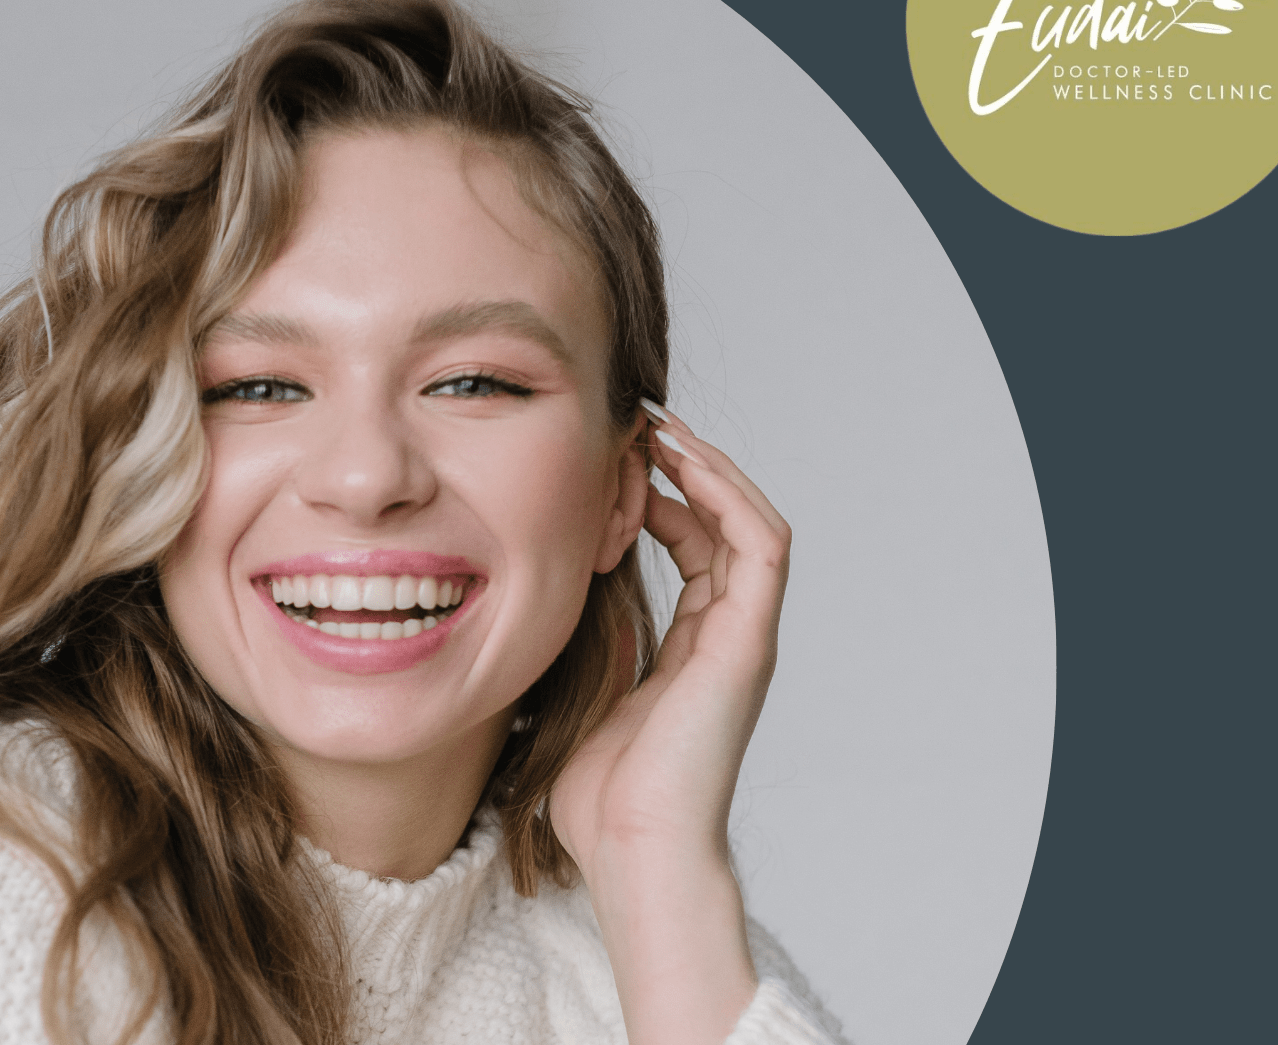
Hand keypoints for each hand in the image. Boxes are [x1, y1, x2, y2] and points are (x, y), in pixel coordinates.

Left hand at [548, 401, 791, 1044]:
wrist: (632, 851)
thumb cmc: (596, 800)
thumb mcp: (572, 702)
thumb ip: (568, 652)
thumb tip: (516, 613)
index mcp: (689, 652)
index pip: (691, 549)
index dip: (658, 497)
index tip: (611, 460)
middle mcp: (724, 638)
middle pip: (721, 526)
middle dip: (684, 469)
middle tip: (635, 425)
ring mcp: (743, 638)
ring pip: (750, 523)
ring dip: (710, 469)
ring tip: (661, 429)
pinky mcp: (747, 641)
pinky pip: (760, 544)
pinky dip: (728, 494)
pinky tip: (681, 462)